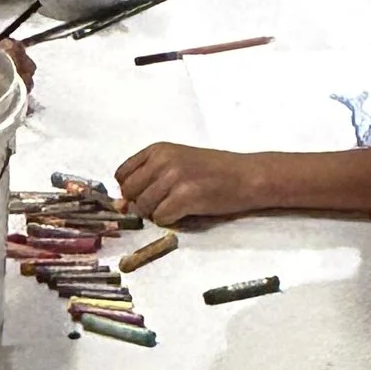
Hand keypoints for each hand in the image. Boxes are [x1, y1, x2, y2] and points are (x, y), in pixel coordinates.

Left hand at [116, 140, 266, 225]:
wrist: (248, 175)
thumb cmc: (216, 170)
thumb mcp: (179, 161)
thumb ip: (152, 175)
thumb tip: (123, 203)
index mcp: (158, 149)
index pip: (122, 174)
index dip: (129, 190)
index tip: (144, 196)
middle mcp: (163, 160)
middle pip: (129, 193)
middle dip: (141, 205)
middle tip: (164, 205)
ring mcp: (174, 178)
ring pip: (143, 208)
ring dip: (157, 213)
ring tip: (178, 207)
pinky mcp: (185, 197)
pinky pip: (161, 218)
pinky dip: (171, 220)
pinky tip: (186, 212)